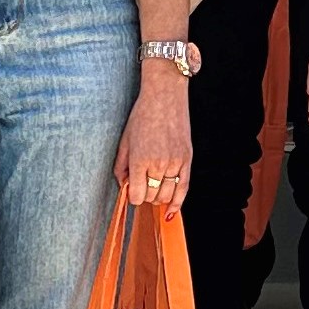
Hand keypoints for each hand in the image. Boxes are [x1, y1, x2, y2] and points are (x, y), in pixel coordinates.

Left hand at [116, 68, 193, 212]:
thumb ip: (121, 167)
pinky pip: (184, 188)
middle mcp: (158, 164)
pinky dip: (176, 203)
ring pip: (166, 196)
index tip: (131, 190)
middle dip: (144, 195)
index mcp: (140, 160)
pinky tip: (170, 211)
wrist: (165, 96)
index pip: (136, 195)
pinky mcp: (187, 159)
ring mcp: (175, 162)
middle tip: (142, 185)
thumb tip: (123, 186)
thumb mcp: (125, 140)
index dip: (132, 196)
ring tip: (154, 188)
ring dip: (158, 198)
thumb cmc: (142, 115)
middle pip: (150, 196)